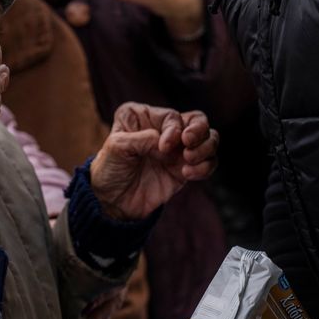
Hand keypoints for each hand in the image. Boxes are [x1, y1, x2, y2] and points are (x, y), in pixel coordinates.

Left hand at [90, 103, 217, 219]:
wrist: (112, 202)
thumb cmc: (109, 170)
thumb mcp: (117, 147)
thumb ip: (141, 138)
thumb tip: (166, 141)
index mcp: (144, 116)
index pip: (171, 116)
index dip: (174, 129)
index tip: (164, 147)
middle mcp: (163, 129)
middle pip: (198, 120)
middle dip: (200, 131)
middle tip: (189, 146)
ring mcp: (177, 150)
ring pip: (209, 139)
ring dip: (206, 148)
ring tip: (189, 161)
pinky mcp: (185, 169)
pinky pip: (208, 163)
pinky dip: (205, 167)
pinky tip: (188, 174)